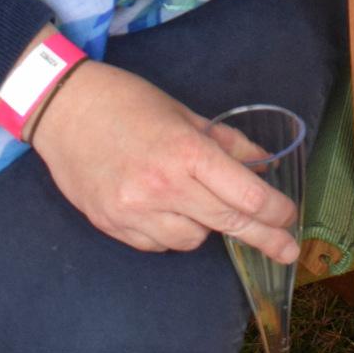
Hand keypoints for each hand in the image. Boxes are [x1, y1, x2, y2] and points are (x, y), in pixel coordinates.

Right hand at [23, 58, 301, 260]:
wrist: (63, 110)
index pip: (246, 196)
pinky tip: (164, 208)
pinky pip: (159, 244)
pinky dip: (171, 232)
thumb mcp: (185, 114)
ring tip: (195, 200)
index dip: (275, 212)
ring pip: (193, 240)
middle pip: (229, 224)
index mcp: (186, 153)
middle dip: (265, 237)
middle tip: (289, 250)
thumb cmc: (128, 102)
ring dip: (206, 226)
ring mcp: (135, 211)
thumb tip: (265, 164)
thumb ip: (228, 143)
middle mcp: (163, 188)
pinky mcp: (113, 226)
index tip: (290, 218)